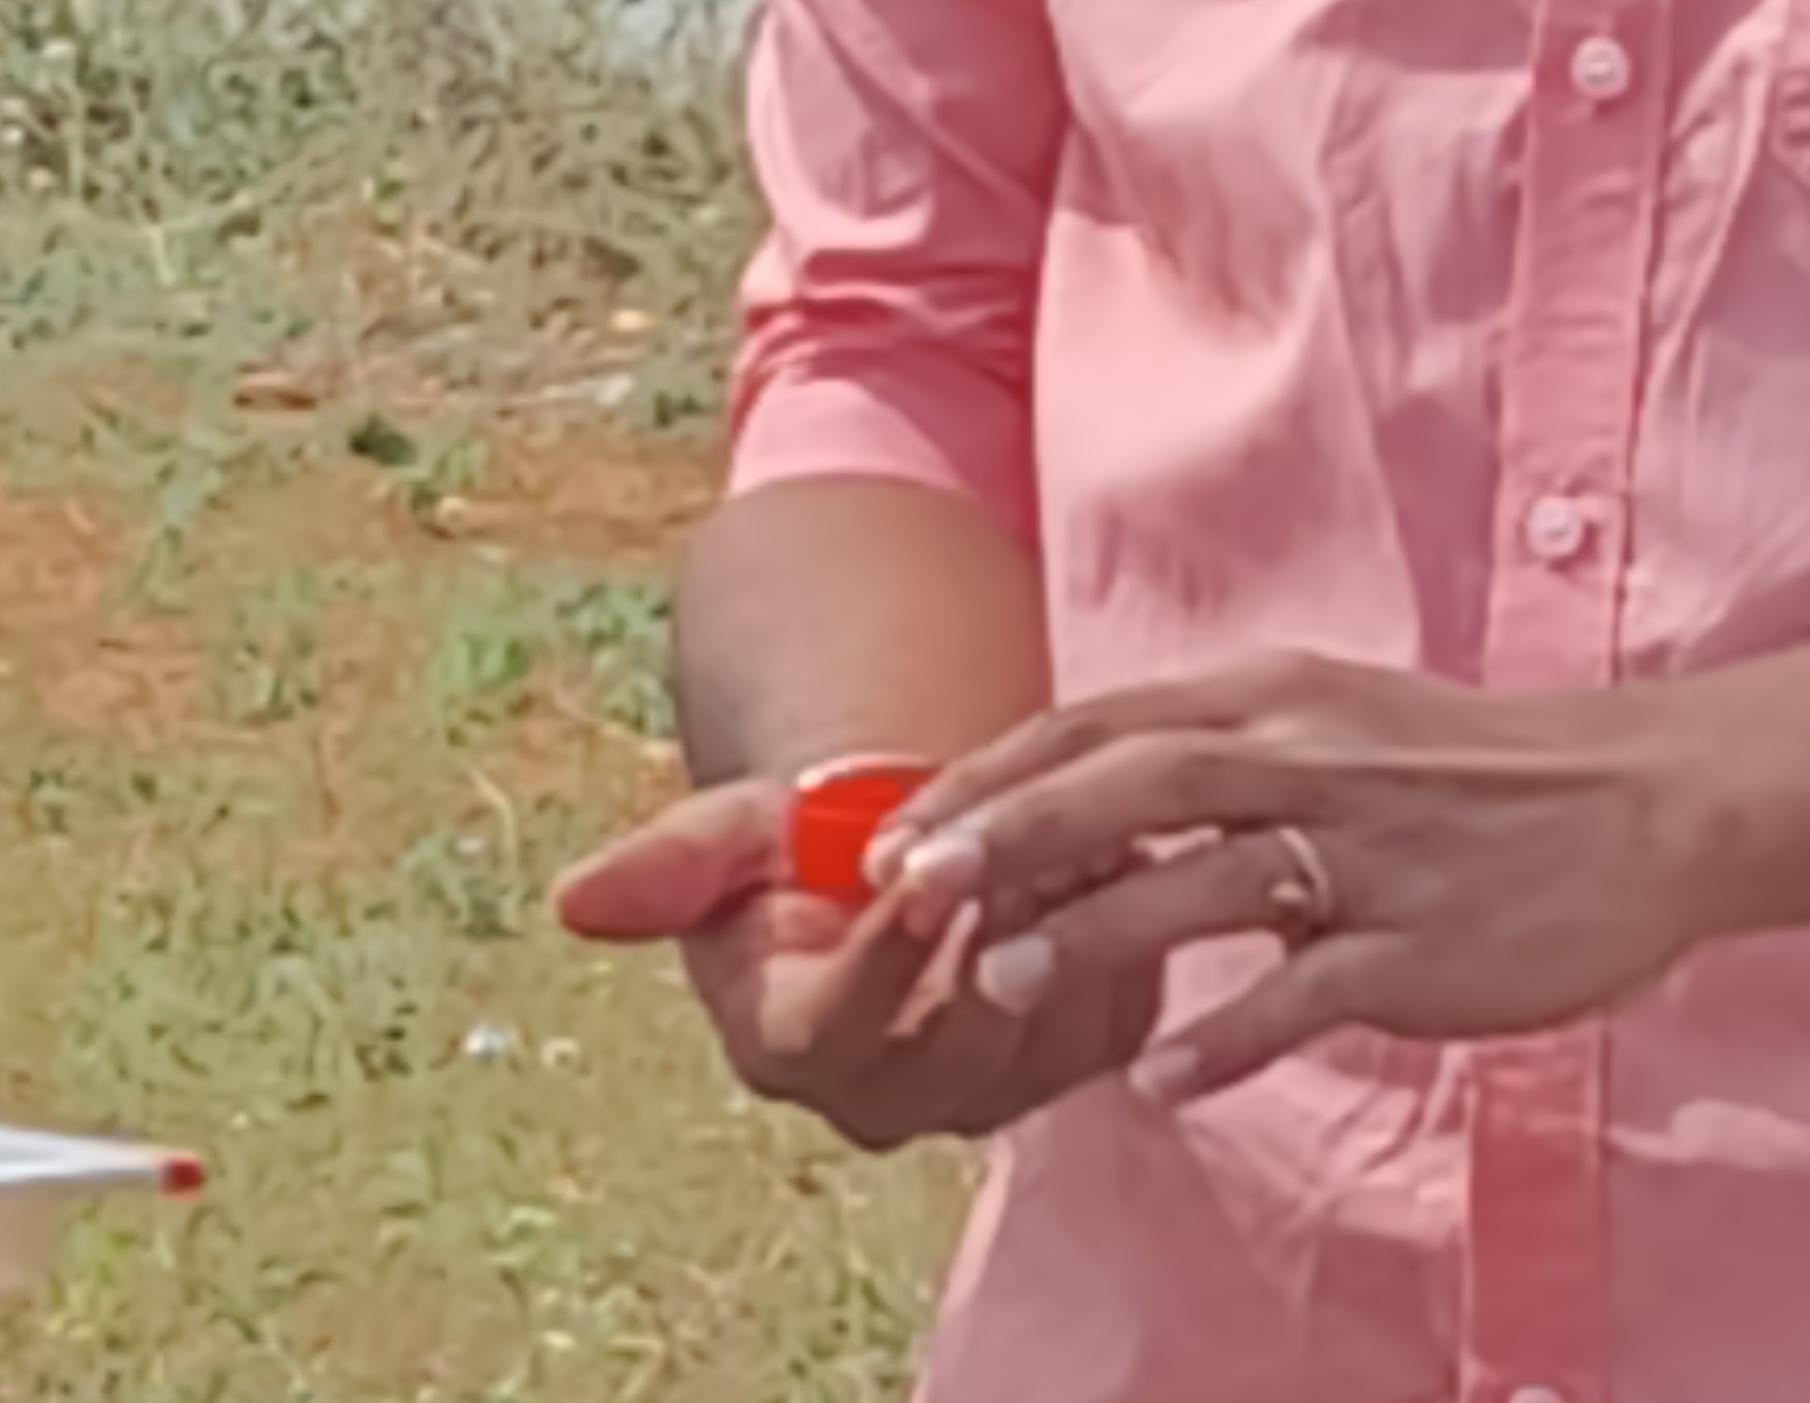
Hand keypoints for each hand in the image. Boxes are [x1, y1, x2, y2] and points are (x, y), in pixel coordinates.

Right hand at [555, 779, 1157, 1151]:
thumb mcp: (731, 835)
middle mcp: (895, 1098)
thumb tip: (575, 899)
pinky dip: (1122, 929)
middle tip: (1026, 840)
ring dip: (1067, 925)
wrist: (898, 843)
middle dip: (994, 938)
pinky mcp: (1080, 1049)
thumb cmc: (797, 842)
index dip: (886, 952)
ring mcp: (995, 1088)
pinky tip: (1114, 844)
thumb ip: (669, 866)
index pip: (840, 1025)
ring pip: (1050, 1027)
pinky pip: (1117, 1009)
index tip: (926, 868)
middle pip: (960, 1047)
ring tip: (1075, 824)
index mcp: (794, 1050)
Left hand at [876, 653, 1714, 1111]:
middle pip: (1135, 780)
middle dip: (1012, 831)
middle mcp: (1313, 756)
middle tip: (913, 888)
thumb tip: (1089, 812)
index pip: (1106, 723)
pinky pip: (1306, 989)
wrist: (1643, 800)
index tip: (900, 829)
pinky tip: (1159, 1079)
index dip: (996, 775)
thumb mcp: (1340, 728)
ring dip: (1094, 928)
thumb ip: (1224, 760)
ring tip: (999, 982)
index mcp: (1283, 697)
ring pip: (1207, 877)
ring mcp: (1369, 850)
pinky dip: (1226, 1034)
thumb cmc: (1476, 775)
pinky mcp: (1421, 940)